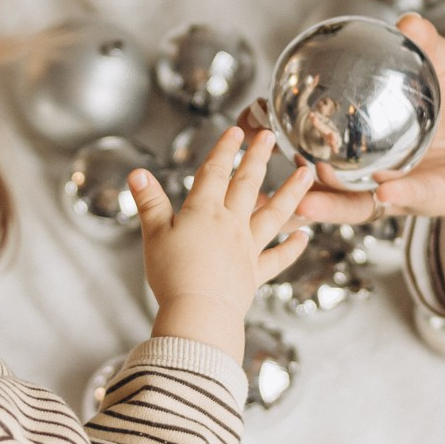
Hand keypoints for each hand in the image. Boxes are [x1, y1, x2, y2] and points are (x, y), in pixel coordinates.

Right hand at [129, 127, 314, 356]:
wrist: (199, 313)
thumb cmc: (173, 274)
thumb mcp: (154, 234)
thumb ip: (149, 202)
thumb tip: (136, 173)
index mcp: (204, 212)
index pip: (215, 172)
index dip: (225, 150)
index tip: (237, 130)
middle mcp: (230, 224)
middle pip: (248, 184)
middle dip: (258, 157)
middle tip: (270, 136)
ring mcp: (247, 248)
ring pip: (274, 214)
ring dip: (292, 192)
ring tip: (307, 173)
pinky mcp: (255, 273)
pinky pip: (278, 258)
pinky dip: (292, 248)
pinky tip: (305, 236)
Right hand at [290, 14, 444, 224]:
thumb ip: (428, 47)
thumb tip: (408, 20)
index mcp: (358, 138)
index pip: (309, 135)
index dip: (277, 129)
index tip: (252, 115)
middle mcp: (366, 172)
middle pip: (317, 181)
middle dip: (289, 180)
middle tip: (269, 162)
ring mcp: (392, 192)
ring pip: (351, 205)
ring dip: (329, 203)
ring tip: (306, 199)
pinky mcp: (426, 203)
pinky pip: (407, 201)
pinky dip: (396, 197)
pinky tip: (384, 191)